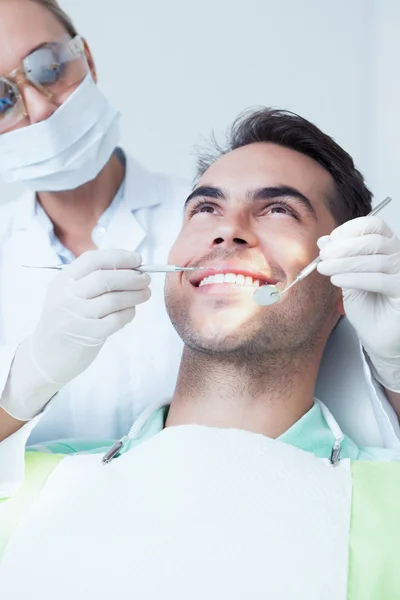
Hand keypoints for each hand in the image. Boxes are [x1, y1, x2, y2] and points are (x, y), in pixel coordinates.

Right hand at [30, 249, 150, 384]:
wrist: (47, 356)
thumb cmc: (65, 319)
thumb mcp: (68, 293)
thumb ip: (92, 279)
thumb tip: (131, 267)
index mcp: (62, 281)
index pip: (93, 260)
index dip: (119, 257)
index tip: (137, 259)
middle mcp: (67, 296)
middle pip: (105, 278)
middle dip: (132, 276)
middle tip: (146, 278)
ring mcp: (77, 316)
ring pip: (114, 299)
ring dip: (135, 294)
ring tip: (145, 293)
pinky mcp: (89, 335)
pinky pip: (117, 319)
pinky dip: (129, 312)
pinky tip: (131, 311)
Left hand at [317, 216, 399, 391]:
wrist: (378, 337)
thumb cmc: (367, 308)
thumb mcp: (347, 278)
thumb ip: (339, 259)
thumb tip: (323, 241)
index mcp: (387, 248)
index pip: (374, 226)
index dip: (350, 229)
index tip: (330, 241)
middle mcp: (399, 257)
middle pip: (374, 240)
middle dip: (344, 247)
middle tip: (324, 256)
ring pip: (375, 259)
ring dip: (344, 263)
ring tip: (325, 269)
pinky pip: (379, 279)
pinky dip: (354, 278)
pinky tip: (338, 281)